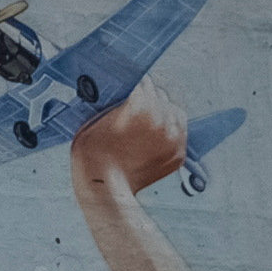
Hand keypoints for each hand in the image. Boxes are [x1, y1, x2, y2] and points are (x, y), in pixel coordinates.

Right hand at [69, 77, 191, 199]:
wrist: (104, 189)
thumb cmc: (92, 154)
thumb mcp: (94, 117)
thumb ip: (114, 100)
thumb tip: (124, 88)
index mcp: (140, 104)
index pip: (141, 81)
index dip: (131, 83)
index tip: (126, 87)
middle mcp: (162, 117)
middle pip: (158, 94)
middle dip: (146, 97)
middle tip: (132, 107)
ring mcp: (173, 136)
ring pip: (172, 109)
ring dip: (160, 111)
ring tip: (144, 122)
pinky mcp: (179, 152)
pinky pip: (179, 129)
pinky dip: (168, 129)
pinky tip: (153, 135)